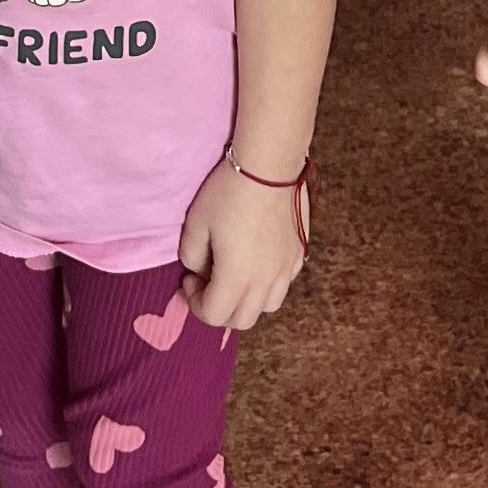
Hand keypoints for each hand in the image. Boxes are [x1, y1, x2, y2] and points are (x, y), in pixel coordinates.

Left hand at [180, 157, 311, 330]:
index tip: (188, 279)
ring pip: (266, 307)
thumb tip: (199, 269)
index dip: (194, 303)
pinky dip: (266, 285)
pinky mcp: (299, 255)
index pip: (213, 315)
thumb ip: (191, 255)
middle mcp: (265, 282)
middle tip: (206, 282)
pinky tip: (256, 260)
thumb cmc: (227, 193)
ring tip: (233, 275)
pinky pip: (283, 284)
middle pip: (241, 320)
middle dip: (218, 309)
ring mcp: (286, 270)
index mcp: (236, 278)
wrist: (269, 166)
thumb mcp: (196, 224)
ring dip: (245, 301)